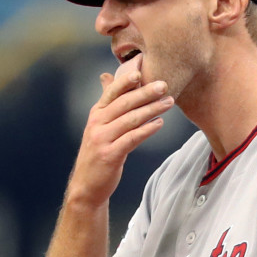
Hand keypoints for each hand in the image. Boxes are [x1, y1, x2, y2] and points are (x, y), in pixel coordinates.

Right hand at [66, 57, 172, 206]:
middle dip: (145, 93)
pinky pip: (132, 139)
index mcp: (96, 114)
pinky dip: (147, 130)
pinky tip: (159, 124)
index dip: (126, 81)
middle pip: (124, 104)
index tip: (141, 71)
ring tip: (168, 103)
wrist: (87, 185)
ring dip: (151, 110)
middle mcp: (97, 124)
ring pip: (130, 120)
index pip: (112, 92)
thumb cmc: (98, 152)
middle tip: (164, 85)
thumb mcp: (98, 125)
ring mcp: (102, 139)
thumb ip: (106, 102)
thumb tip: (106, 76)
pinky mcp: (110, 155)